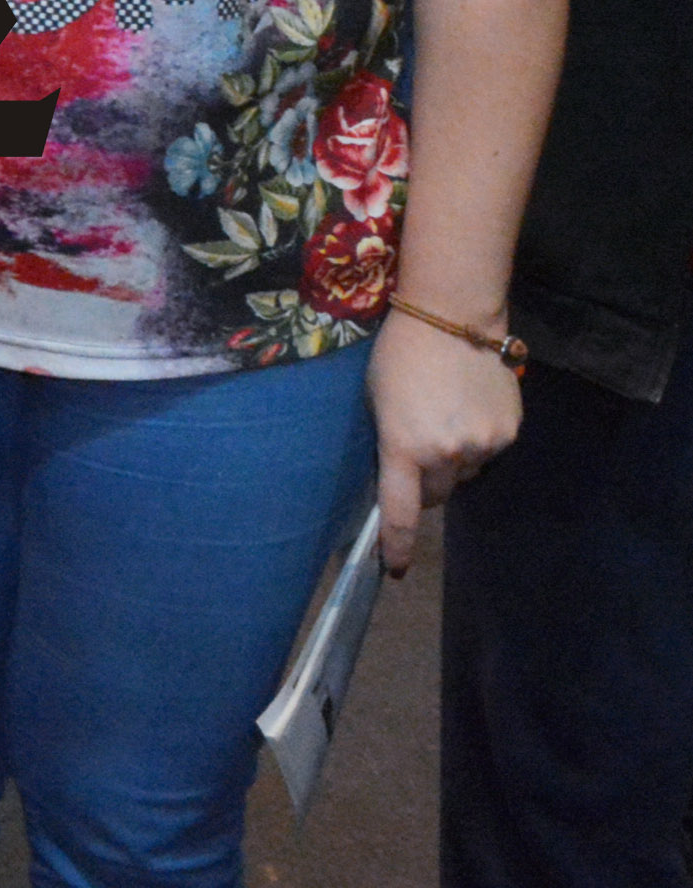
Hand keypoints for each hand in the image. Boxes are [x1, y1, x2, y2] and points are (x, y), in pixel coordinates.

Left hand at [369, 306, 521, 574]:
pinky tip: (469, 410)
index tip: (394, 569)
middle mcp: (446, 453)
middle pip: (435, 494)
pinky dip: (477, 442)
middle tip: (418, 449)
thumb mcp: (378, 402)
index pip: (400, 511)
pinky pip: (488, 454)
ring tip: (445, 417)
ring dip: (454, 460)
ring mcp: (482, 445)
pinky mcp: (509, 432)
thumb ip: (390, 444)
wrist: (452, 318)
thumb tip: (399, 478)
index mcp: (403, 446)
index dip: (396, 545)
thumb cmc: (399, 356)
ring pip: (464, 474)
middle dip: (425, 482)